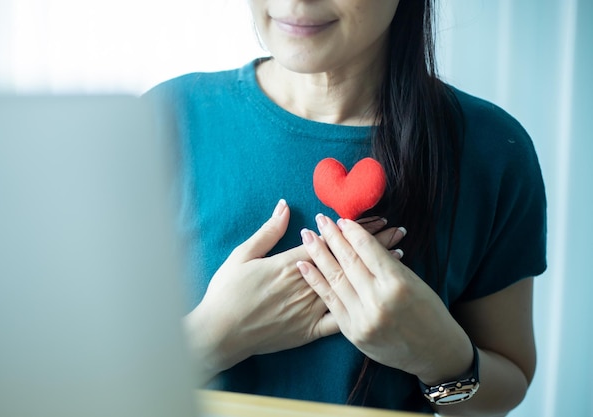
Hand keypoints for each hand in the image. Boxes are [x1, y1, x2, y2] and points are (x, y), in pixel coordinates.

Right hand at [185, 203, 407, 381]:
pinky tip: (379, 297)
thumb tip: (285, 206)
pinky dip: (360, 306)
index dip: (354, 230)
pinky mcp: (308, 331)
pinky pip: (338, 320)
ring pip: (348, 285)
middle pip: (345, 260)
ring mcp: (308, 309)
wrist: (219, 333)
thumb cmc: (227, 292)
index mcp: (288, 264)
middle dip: (373, 244)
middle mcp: (304, 284)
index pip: (329, 241)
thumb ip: (268, 231)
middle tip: (398, 231)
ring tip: (398, 256)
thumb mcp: (242, 255)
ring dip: (373, 270)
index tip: (376, 219)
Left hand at [297, 215, 472, 384]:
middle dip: (331, 237)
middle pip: (348, 261)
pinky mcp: (352, 332)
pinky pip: (329, 301)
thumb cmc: (428, 311)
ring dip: (318, 254)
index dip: (352, 231)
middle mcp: (378, 300)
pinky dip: (315, 281)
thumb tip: (359, 237)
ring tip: (307, 236)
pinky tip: (303, 265)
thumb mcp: (414, 281)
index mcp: (397, 283)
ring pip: (335, 278)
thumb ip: (387, 262)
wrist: (434, 352)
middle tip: (319, 218)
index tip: (341, 219)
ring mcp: (363, 318)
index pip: (367, 249)